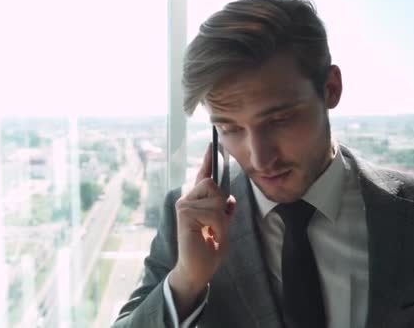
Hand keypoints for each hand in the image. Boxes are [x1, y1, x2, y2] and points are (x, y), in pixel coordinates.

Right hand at [169, 143, 235, 318]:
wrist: (197, 269)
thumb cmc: (209, 249)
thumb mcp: (222, 225)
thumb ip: (224, 210)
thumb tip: (229, 199)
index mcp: (196, 201)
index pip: (203, 177)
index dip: (208, 160)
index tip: (212, 144)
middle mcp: (187, 199)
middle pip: (214, 185)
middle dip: (222, 206)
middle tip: (216, 226)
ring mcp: (184, 205)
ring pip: (216, 198)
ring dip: (221, 219)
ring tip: (212, 233)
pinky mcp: (185, 213)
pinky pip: (214, 211)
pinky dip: (218, 226)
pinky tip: (208, 235)